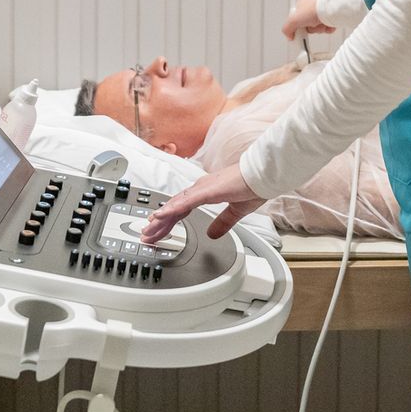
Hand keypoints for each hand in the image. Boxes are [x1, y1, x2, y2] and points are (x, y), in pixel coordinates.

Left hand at [142, 162, 264, 243]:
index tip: (159, 232)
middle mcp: (200, 189)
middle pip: (174, 209)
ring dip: (161, 219)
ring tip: (148, 230)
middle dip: (159, 224)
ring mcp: (202, 189)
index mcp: (206, 193)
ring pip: (176, 206)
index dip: (169, 222)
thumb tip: (212, 234)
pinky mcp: (207, 191)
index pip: (182, 210)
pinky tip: (161, 216)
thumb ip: (223, 222)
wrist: (263, 175)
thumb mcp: (236, 211)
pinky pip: (186, 203)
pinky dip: (172, 210)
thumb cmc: (253, 187)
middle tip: (147, 236)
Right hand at [281, 0, 332, 40]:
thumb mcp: (293, 20)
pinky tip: (326, 24)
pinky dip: (326, 29)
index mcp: (301, 5)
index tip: (295, 34)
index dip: (296, 27)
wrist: (330, 10)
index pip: (295, 20)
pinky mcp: (329, 18)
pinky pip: (326, 29)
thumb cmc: (313, 9)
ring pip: (316, 29)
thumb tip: (289, 36)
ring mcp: (320, 13)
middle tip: (309, 28)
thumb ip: (287, 28)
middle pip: (306, 26)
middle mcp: (311, 9)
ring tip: (318, 24)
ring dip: (318, 29)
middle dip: (308, 29)